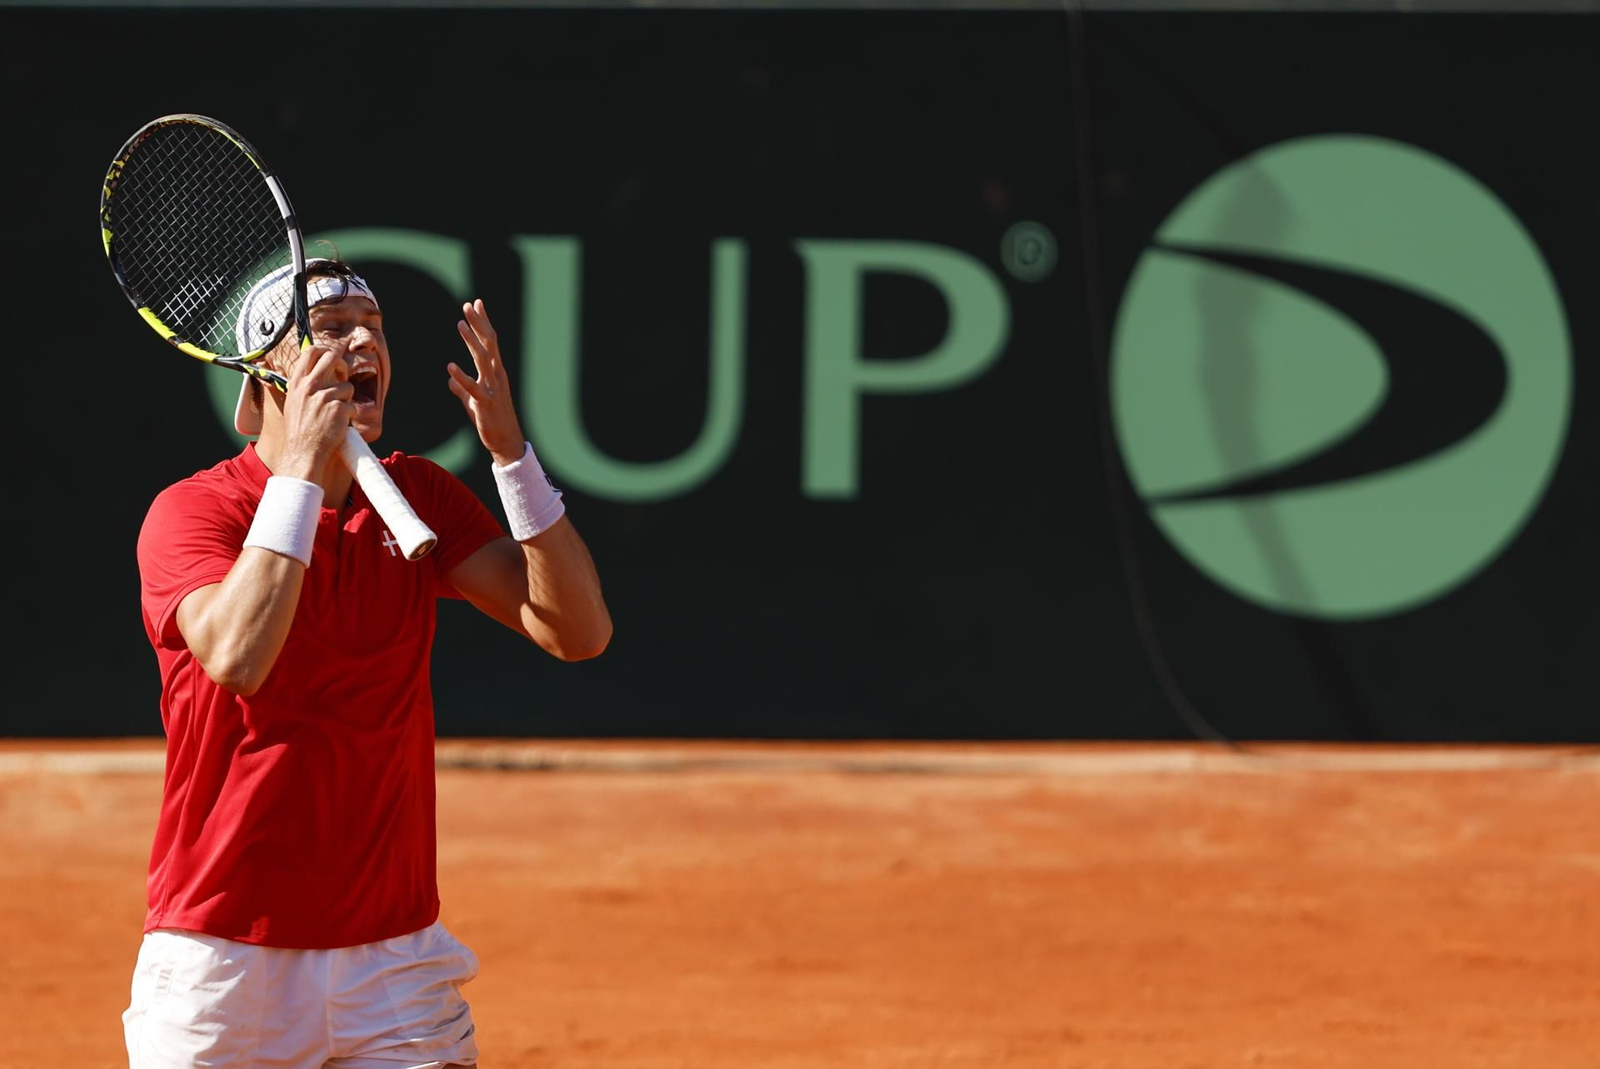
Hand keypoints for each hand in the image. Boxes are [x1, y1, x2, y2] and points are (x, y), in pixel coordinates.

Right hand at [277, 339, 354, 480]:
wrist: (303, 452)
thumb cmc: (300, 429)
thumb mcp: (294, 401)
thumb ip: (305, 385)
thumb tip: (318, 369)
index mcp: (297, 383)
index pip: (311, 351)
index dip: (324, 351)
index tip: (331, 358)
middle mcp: (309, 387)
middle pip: (332, 357)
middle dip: (341, 365)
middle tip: (342, 377)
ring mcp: (324, 397)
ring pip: (347, 386)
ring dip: (346, 399)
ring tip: (334, 414)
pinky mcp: (339, 409)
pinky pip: (352, 406)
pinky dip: (349, 416)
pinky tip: (337, 424)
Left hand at [448, 299, 526, 465]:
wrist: (506, 442)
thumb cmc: (491, 420)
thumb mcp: (473, 401)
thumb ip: (462, 388)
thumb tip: (450, 379)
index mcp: (495, 372)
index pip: (489, 342)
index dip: (482, 322)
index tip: (475, 304)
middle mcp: (497, 376)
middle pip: (489, 344)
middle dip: (479, 324)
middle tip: (469, 305)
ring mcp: (493, 388)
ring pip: (483, 360)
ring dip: (472, 341)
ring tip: (460, 324)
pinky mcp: (485, 403)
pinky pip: (472, 388)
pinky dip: (462, 376)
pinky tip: (450, 366)